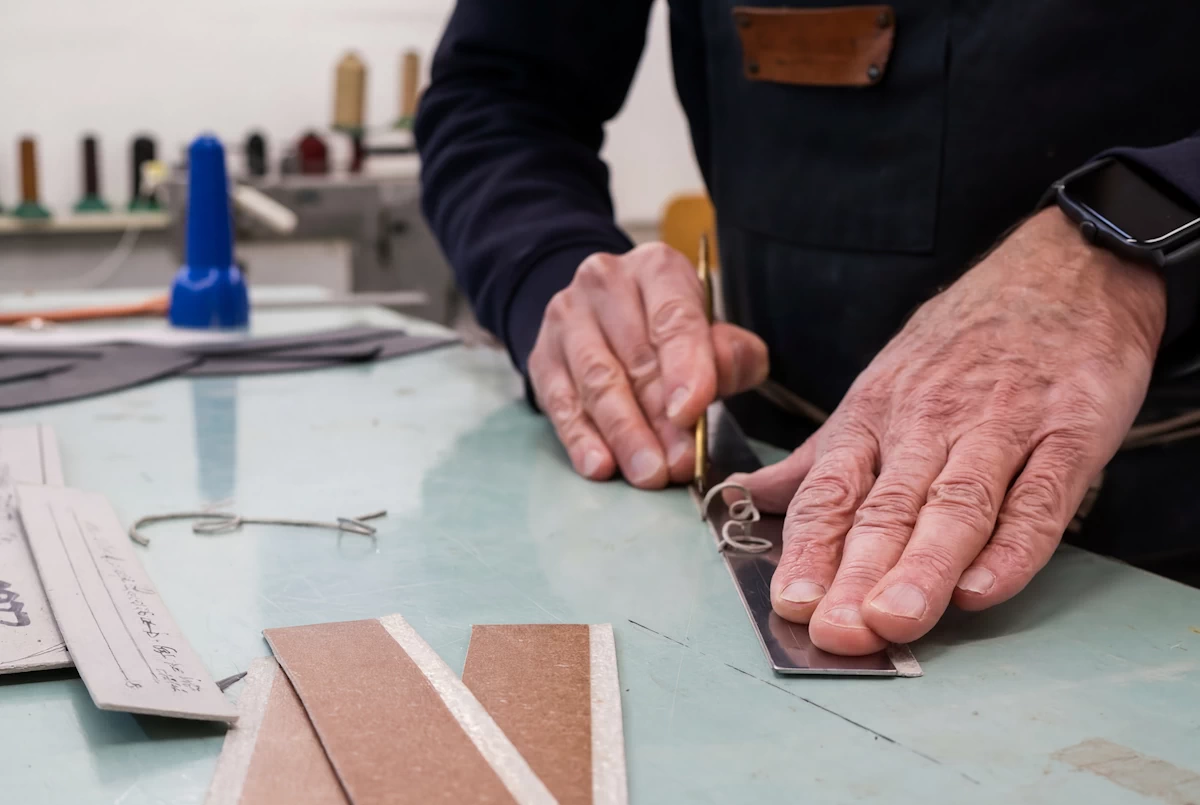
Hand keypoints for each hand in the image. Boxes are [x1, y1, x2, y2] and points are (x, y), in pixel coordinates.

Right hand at [529, 243, 768, 487]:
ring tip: (647, 474)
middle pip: (636, 358)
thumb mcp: (711, 330)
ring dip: (624, 434)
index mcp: (656, 269)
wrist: (604, 315)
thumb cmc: (668, 329)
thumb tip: (719, 379)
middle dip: (660, 419)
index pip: (673, 317)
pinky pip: (562, 402)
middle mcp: (606, 283)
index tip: (690, 412)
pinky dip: (581, 438)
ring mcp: (568, 318)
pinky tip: (599, 464)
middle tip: (679, 463)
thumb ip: (729, 354)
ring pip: (597, 382)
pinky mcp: (543, 355)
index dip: (685, 367)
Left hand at [733, 208, 1166, 654]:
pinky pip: (1040, 495)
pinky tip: (986, 586)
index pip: (832, 492)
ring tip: (896, 621)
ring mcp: (1000, 427)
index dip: (809, 549)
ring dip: (924, 566)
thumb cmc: (958, 344)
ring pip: (956, 505)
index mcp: (873, 417)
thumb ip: (820, 457)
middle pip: (887, 509)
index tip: (789, 601)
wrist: (1062, 271)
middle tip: (836, 632)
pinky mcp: (1070, 432)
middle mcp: (928, 423)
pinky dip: (1016, 544)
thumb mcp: (876, 388)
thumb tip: (749, 497)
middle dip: (857, 573)